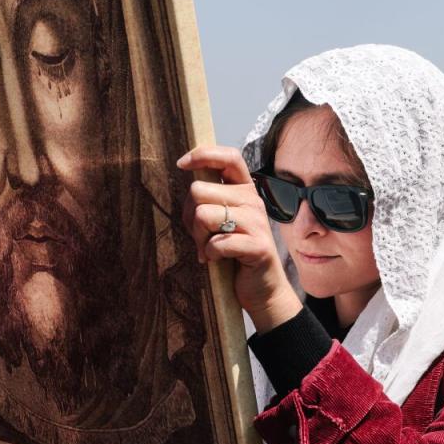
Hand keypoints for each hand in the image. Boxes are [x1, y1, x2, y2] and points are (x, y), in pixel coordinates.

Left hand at [178, 146, 301, 331]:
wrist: (261, 289)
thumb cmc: (234, 253)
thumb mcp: (222, 219)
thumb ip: (210, 198)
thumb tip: (187, 173)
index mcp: (244, 190)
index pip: (229, 156)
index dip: (203, 154)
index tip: (182, 164)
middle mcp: (253, 201)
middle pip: (200, 190)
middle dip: (189, 215)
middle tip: (199, 235)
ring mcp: (257, 223)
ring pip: (204, 215)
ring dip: (198, 237)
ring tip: (208, 248)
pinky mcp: (257, 246)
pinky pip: (217, 242)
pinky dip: (209, 254)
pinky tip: (216, 260)